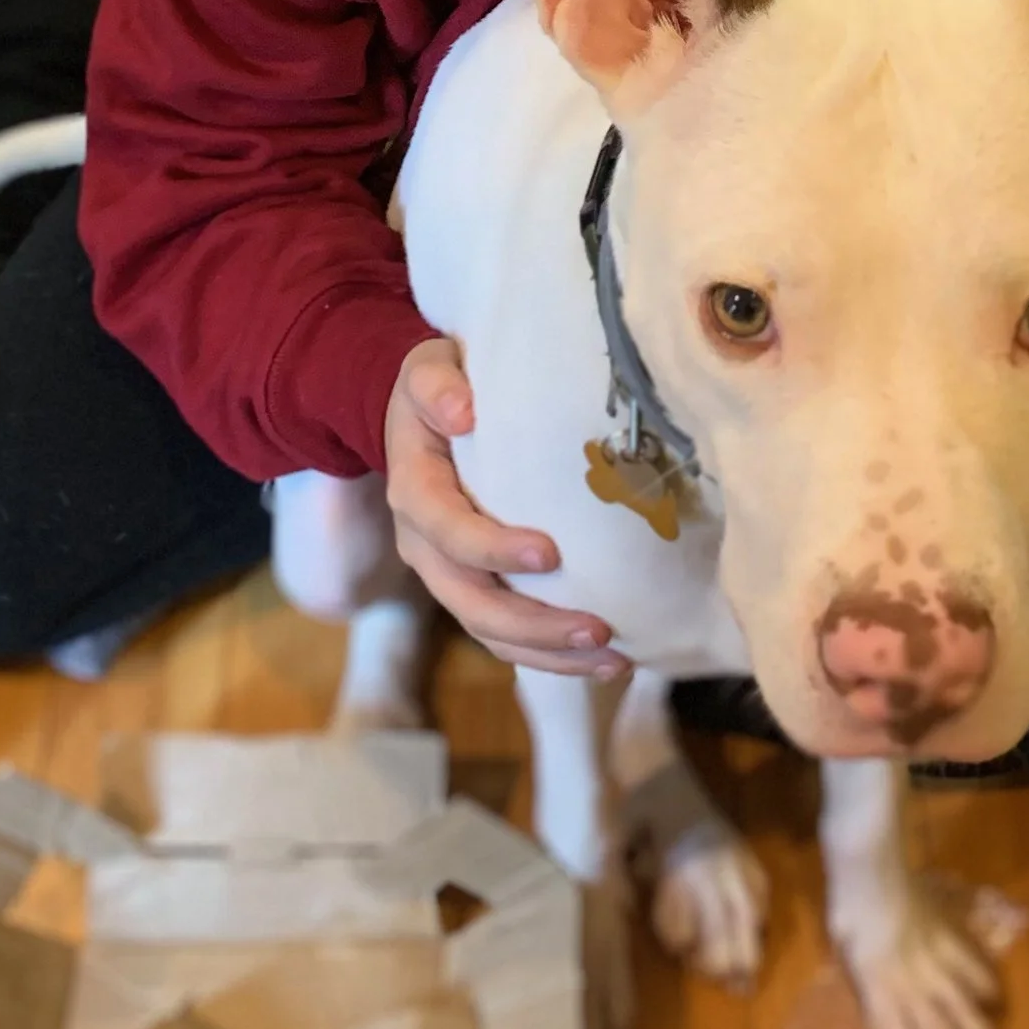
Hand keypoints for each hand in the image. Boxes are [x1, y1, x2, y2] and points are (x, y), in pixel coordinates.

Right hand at [384, 337, 628, 679]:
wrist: (423, 411)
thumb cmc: (437, 387)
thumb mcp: (428, 369)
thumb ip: (438, 385)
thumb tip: (464, 412)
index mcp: (415, 491)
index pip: (448, 531)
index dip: (493, 549)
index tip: (550, 554)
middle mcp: (424, 544)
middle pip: (470, 602)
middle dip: (534, 625)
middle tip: (599, 629)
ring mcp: (447, 573)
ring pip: (490, 631)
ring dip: (550, 653)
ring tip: (614, 659)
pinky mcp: (473, 587)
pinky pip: (505, 635)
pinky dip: (549, 655)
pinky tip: (602, 660)